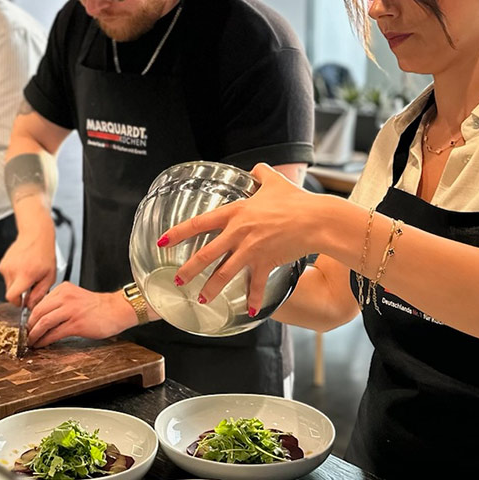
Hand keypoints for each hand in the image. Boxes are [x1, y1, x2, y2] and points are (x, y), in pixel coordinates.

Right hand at [0, 221, 58, 307]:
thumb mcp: (49, 276)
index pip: (11, 297)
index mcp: (25, 275)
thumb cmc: (44, 253)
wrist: (36, 236)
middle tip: (30, 284)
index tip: (22, 302)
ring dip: (17, 283)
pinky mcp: (2, 263)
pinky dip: (14, 275)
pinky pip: (6, 276)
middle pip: (10, 292)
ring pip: (8, 284)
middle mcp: (12, 270)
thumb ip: (40, 293)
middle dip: (19, 292)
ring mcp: (6, 266)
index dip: (17, 302)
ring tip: (27, 272)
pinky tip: (22, 267)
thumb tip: (31, 304)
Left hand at [27, 284, 135, 347]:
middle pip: (38, 312)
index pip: (40, 303)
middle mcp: (65, 297)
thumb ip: (60, 303)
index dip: (30, 317)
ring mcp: (70, 311)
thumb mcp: (75, 297)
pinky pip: (54, 333)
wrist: (117, 309)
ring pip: (44, 323)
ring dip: (34, 335)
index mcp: (63, 289)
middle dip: (29, 327)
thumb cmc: (98, 307)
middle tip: (26, 335)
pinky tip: (42, 344)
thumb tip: (43, 318)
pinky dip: (45, 340)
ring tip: (32, 342)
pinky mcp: (76, 324)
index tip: (28, 325)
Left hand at [160, 163, 326, 312]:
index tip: (162, 242)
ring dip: (211, 289)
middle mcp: (238, 233)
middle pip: (206, 254)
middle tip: (177, 280)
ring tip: (201, 300)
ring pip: (224, 274)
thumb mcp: (275, 182)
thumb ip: (262, 174)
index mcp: (236, 213)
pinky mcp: (266, 263)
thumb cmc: (296, 200)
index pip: (199, 223)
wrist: (316, 220)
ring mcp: (251, 250)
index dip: (178, 233)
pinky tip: (250, 311)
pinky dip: (254, 299)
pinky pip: (257, 285)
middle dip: (189, 270)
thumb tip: (258, 168)